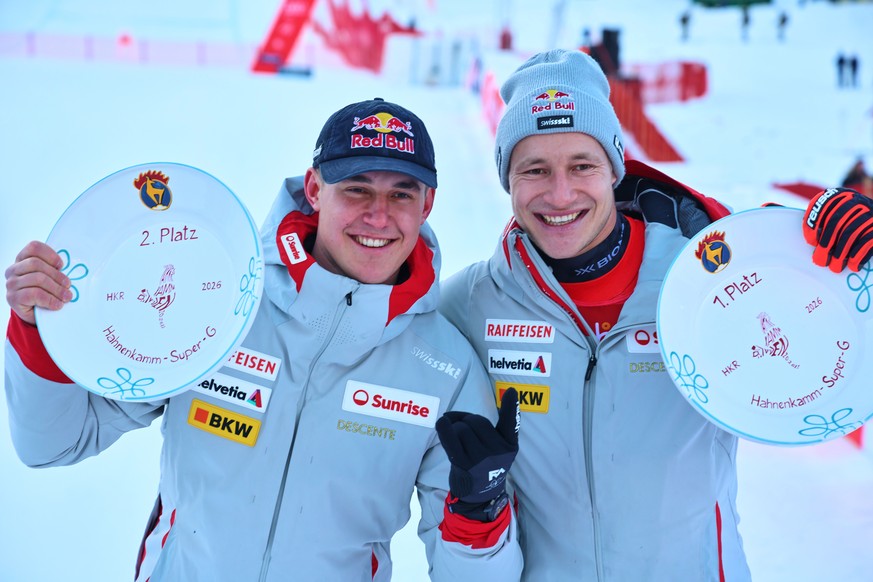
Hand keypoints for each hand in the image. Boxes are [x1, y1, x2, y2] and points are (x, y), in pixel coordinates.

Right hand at [5, 241, 70, 324]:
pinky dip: (49, 300)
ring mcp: (11, 284)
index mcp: (22, 259)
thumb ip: (55, 269)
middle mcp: (13, 270)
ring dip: (56, 289)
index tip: (62, 266)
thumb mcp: (50, 278)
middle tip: (68, 285)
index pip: (34, 248)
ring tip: (66, 297)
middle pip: (36, 264)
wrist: (37, 314)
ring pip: (37, 279)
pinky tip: (57, 305)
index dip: (50, 255)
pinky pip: (34, 294)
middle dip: (57, 275)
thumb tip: (72, 268)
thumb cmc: (46, 292)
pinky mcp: (13, 298)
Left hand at [435, 388, 518, 520]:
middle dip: (465, 420)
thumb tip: (460, 415)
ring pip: (462, 429)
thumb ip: (491, 431)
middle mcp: (498, 452)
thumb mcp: (498, 451)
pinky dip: (444, 429)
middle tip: (460, 427)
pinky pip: (451, 440)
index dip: (512, 406)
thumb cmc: (486, 465)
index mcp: (509, 446)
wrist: (479, 495)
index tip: (511, 391)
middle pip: (476, 421)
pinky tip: (442, 423)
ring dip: (455, 427)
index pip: (511, 424)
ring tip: (455, 436)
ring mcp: (481, 460)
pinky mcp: (464, 465)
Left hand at [803, 187, 872, 272]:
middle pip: (835, 224)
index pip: (821, 208)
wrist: (871, 217)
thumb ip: (815, 219)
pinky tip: (853, 266)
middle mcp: (854, 200)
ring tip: (835, 267)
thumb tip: (795, 227)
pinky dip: (859, 255)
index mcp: (837, 195)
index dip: (813, 226)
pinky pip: (867, 241)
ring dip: (841, 254)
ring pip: (850, 234)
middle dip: (825, 246)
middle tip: (820, 261)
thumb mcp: (830, 213)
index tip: (812, 242)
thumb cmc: (844, 221)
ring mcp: (869, 211)